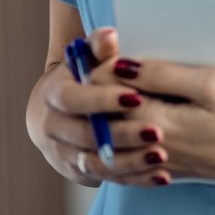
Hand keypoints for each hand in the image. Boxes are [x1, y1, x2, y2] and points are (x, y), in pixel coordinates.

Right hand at [29, 26, 172, 188]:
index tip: (137, 97)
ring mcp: (63, 153)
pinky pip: (107, 179)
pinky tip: (161, 175)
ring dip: (130, 161)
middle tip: (157, 132)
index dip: (102, 99)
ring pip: (95, 162)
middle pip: (84, 135)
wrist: (59, 111)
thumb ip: (100, 49)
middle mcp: (52, 126)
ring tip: (162, 156)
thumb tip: (110, 35)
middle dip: (122, 134)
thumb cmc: (83, 79)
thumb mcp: (88, 60)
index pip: (72, 99)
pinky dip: (135, 178)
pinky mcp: (79, 172)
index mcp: (52, 94)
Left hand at [110, 58, 214, 193]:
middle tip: (99, 68)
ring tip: (111, 95)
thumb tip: (120, 65)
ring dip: (103, 120)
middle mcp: (150, 148)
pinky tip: (124, 127)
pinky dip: (117, 145)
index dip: (97, 72)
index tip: (102, 52)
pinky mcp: (172, 171)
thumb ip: (162, 76)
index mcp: (156, 123)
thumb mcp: (212, 84)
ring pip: (111, 145)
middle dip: (95, 94)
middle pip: (102, 121)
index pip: (104, 97)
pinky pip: (129, 163)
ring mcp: (160, 164)